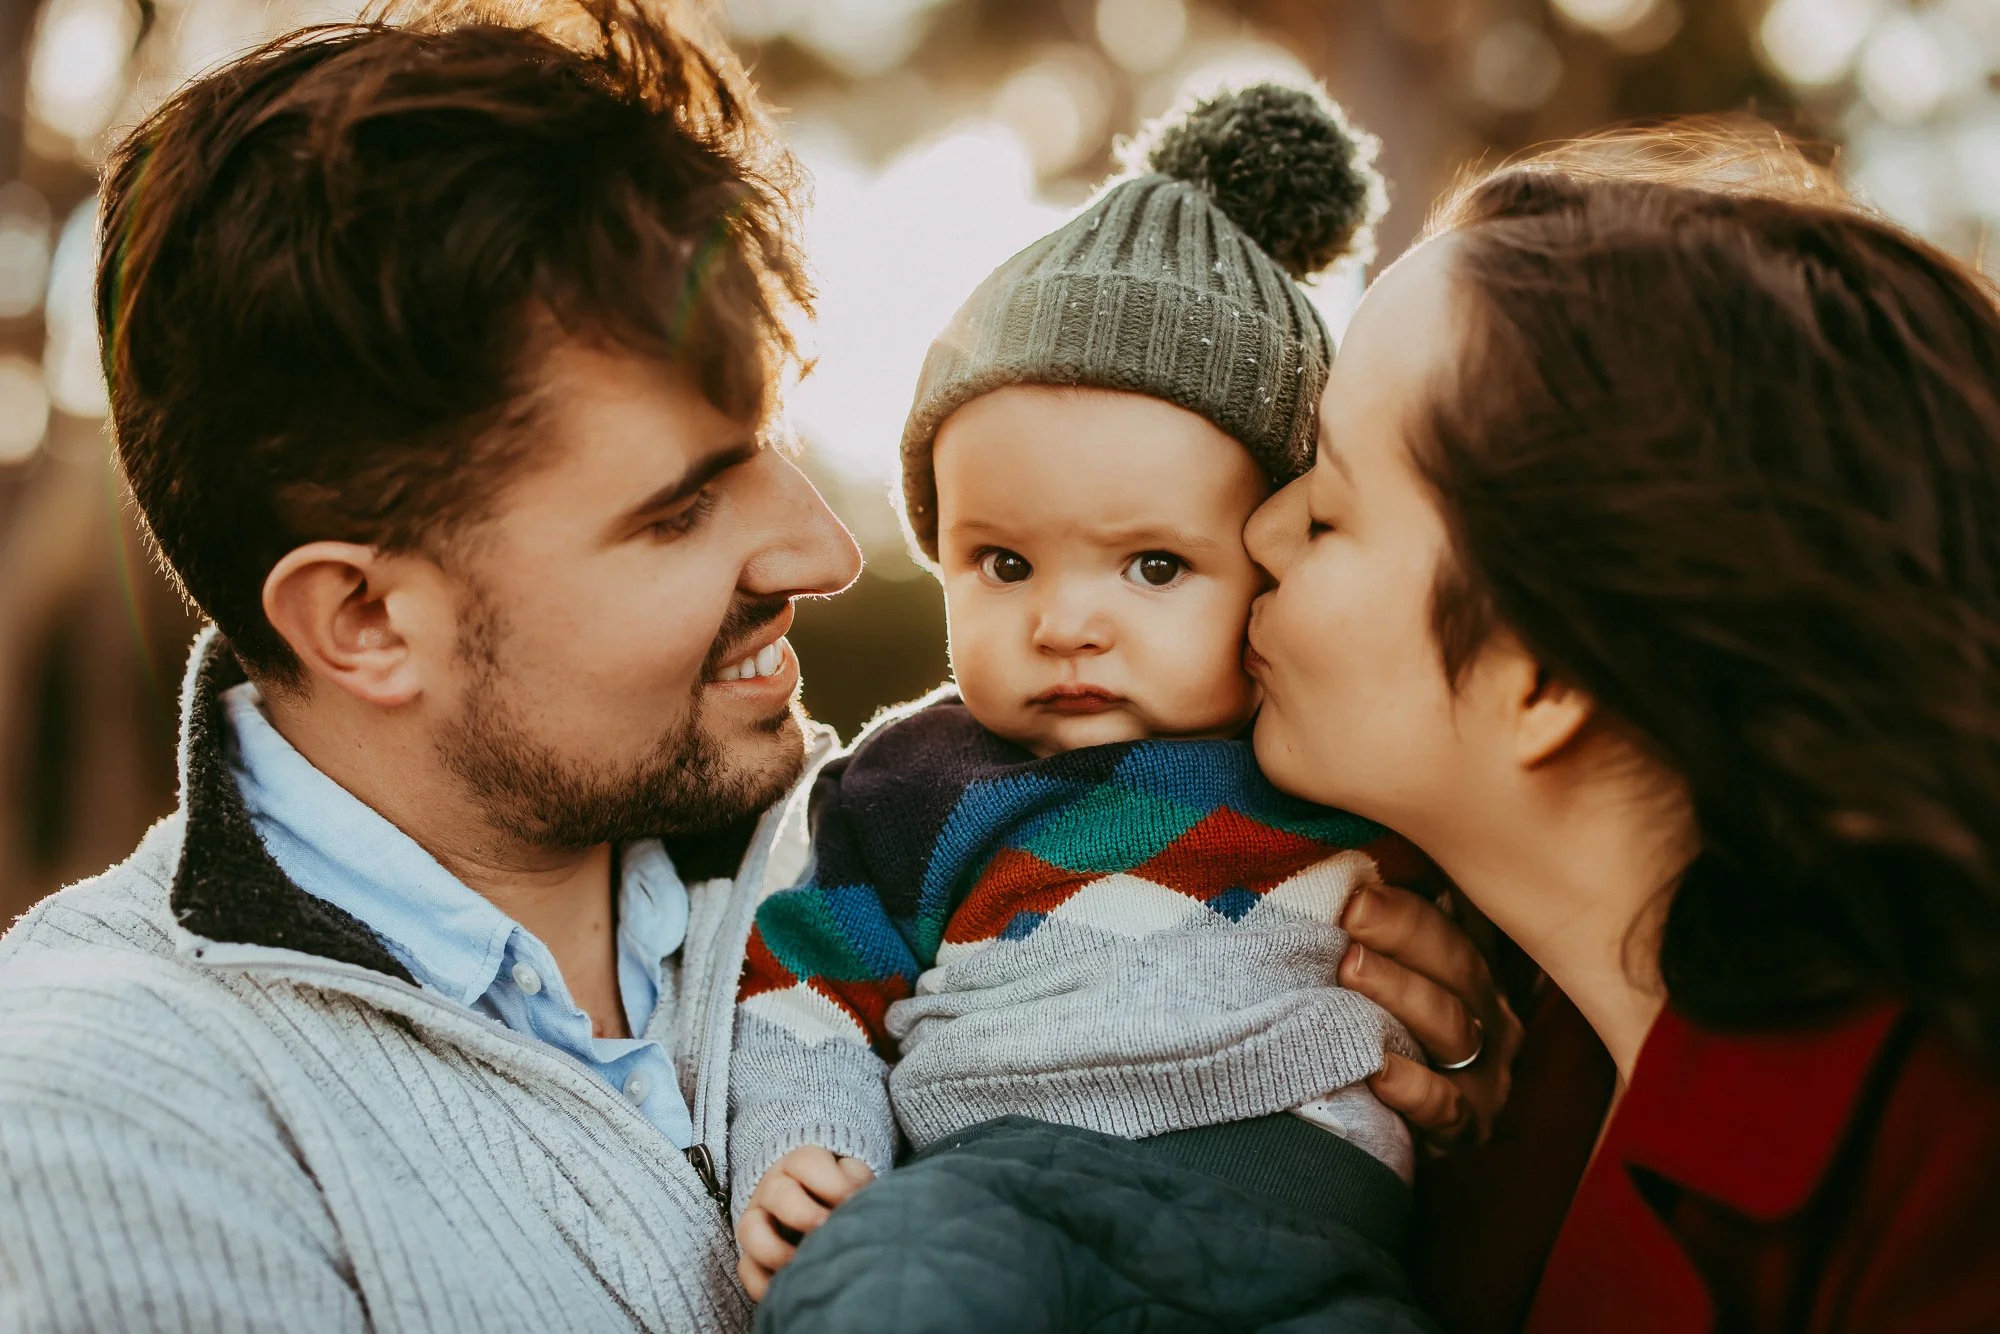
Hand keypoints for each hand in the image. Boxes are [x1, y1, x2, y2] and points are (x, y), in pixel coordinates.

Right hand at [735, 1146, 875, 1301]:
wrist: (813, 1202)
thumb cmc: (838, 1189)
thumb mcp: (851, 1177)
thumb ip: (857, 1183)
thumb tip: (859, 1204)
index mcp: (800, 1164)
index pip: (807, 1162)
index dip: (833, 1183)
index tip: (853, 1202)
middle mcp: (773, 1188)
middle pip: (778, 1195)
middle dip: (805, 1215)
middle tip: (827, 1231)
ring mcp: (756, 1220)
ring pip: (750, 1231)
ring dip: (778, 1251)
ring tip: (806, 1266)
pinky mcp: (750, 1253)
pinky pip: (746, 1269)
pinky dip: (763, 1283)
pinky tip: (789, 1290)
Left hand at [1340, 882, 1522, 1154]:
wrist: (1378, 1125)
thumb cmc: (1370, 1031)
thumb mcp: (1376, 976)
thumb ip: (1369, 931)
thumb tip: (1335, 879)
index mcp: (1470, 966)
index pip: (1453, 921)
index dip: (1410, 901)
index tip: (1361, 883)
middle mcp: (1490, 1012)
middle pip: (1458, 963)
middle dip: (1403, 931)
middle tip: (1353, 910)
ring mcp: (1486, 1072)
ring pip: (1453, 1027)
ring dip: (1402, 994)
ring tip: (1352, 970)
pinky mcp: (1467, 1127)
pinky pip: (1446, 1107)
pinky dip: (1414, 1088)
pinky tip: (1379, 1070)